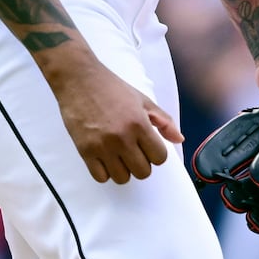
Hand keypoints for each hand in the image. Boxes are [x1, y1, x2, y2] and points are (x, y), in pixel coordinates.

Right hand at [50, 56, 183, 182]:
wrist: (79, 79)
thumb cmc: (111, 87)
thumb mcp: (143, 100)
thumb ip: (164, 120)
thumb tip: (179, 139)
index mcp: (139, 123)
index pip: (160, 158)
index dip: (156, 153)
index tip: (148, 146)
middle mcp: (122, 137)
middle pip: (143, 172)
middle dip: (142, 163)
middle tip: (134, 150)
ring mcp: (103, 146)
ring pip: (122, 178)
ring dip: (123, 169)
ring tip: (119, 155)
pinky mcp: (85, 151)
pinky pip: (101, 178)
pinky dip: (105, 171)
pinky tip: (105, 158)